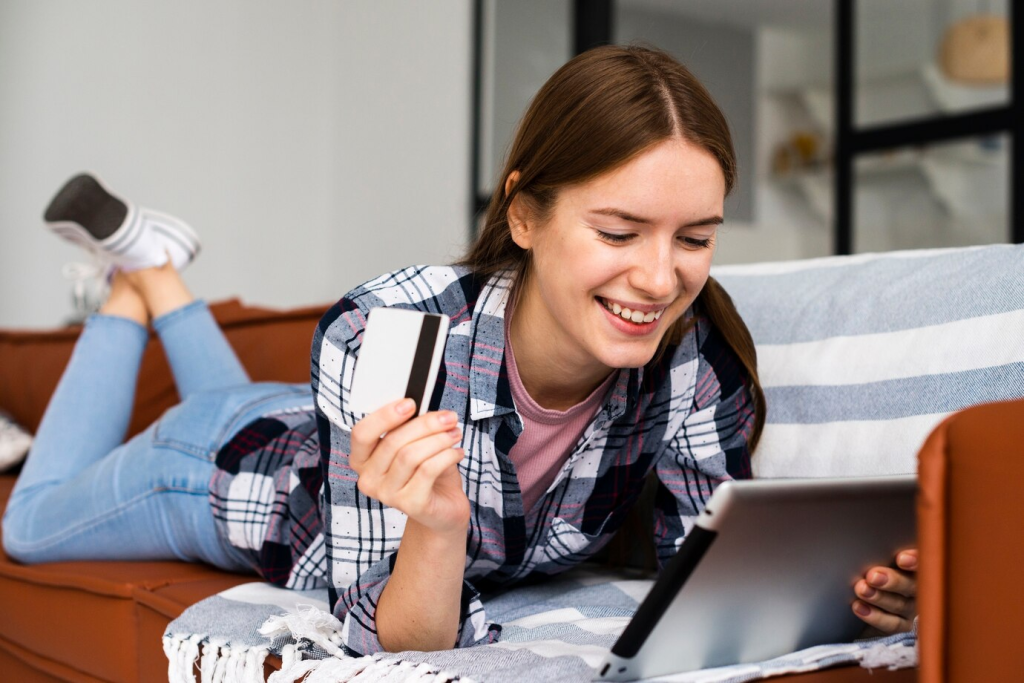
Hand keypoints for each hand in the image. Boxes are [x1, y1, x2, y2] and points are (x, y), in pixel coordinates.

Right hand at [349, 398, 468, 534]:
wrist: (443, 507)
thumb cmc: (426, 470)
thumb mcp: (414, 444)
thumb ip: (410, 427)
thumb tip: (422, 407)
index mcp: (362, 459)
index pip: (362, 434)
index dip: (384, 416)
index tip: (410, 403)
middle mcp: (369, 479)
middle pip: (392, 442)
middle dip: (425, 424)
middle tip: (448, 417)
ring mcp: (387, 495)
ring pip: (410, 455)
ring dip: (439, 439)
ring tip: (455, 433)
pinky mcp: (410, 505)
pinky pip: (428, 470)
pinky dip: (447, 456)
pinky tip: (457, 452)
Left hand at [852, 548, 917, 633]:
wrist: (865, 595)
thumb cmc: (876, 562)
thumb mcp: (882, 552)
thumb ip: (882, 547)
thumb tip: (869, 526)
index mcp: (918, 566)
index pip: (923, 562)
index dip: (915, 561)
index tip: (901, 558)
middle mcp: (920, 588)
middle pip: (911, 585)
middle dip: (892, 580)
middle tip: (872, 576)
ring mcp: (913, 608)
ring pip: (899, 604)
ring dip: (879, 597)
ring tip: (861, 589)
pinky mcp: (903, 626)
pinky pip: (891, 623)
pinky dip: (874, 616)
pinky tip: (858, 607)